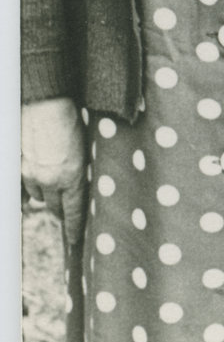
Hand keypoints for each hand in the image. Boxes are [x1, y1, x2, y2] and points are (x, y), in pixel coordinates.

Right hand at [21, 97, 86, 243]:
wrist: (46, 100)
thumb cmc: (72, 117)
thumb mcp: (86, 146)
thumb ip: (83, 168)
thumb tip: (83, 182)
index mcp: (71, 176)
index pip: (73, 212)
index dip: (74, 229)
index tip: (76, 241)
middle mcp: (49, 180)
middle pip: (54, 208)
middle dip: (61, 209)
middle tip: (67, 208)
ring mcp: (30, 173)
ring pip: (37, 196)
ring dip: (46, 194)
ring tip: (54, 185)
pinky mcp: (19, 165)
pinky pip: (24, 186)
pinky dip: (31, 184)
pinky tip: (37, 178)